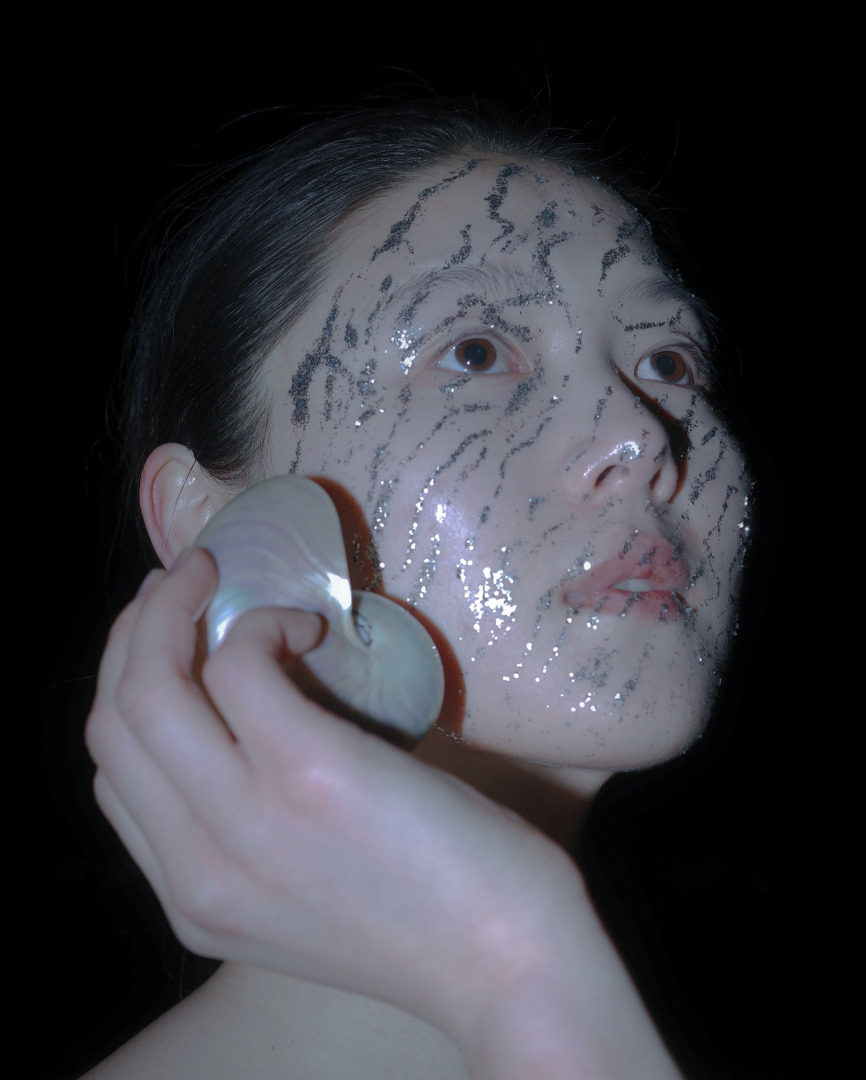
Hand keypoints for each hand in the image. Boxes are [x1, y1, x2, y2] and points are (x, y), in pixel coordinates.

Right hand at [86, 548, 680, 1078]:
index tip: (167, 637)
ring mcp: (246, 822)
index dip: (131, 685)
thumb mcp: (304, 897)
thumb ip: (248, 831)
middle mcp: (197, 869)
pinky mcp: (306, 772)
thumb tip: (238, 718)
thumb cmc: (434, 917)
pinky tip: (310, 629)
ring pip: (149, 685)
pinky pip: (240, 663)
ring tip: (217, 574)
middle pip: (114, 719)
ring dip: (173, 607)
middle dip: (134, 629)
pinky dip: (264, 622)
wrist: (511, 967)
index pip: (116, 772)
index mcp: (192, 899)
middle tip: (183, 579)